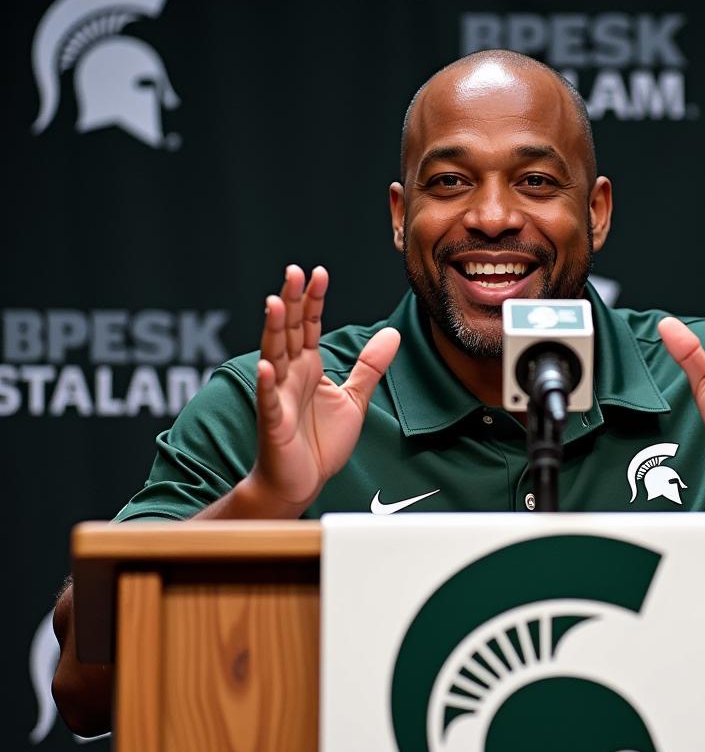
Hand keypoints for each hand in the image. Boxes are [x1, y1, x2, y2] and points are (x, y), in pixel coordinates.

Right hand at [249, 264, 399, 510]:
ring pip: (275, 356)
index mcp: (309, 367)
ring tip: (277, 303)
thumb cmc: (321, 441)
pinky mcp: (273, 422)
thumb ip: (370, 366)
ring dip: (275, 330)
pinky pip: (268, 400)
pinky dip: (266, 383)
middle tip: (294, 271)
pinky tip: (267, 366)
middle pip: (290, 331)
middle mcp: (290, 375)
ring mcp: (278, 396)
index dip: (315, 300)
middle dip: (293, 301)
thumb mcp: (355, 399)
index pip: (310, 326)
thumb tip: (392, 332)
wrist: (301, 481)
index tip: (319, 273)